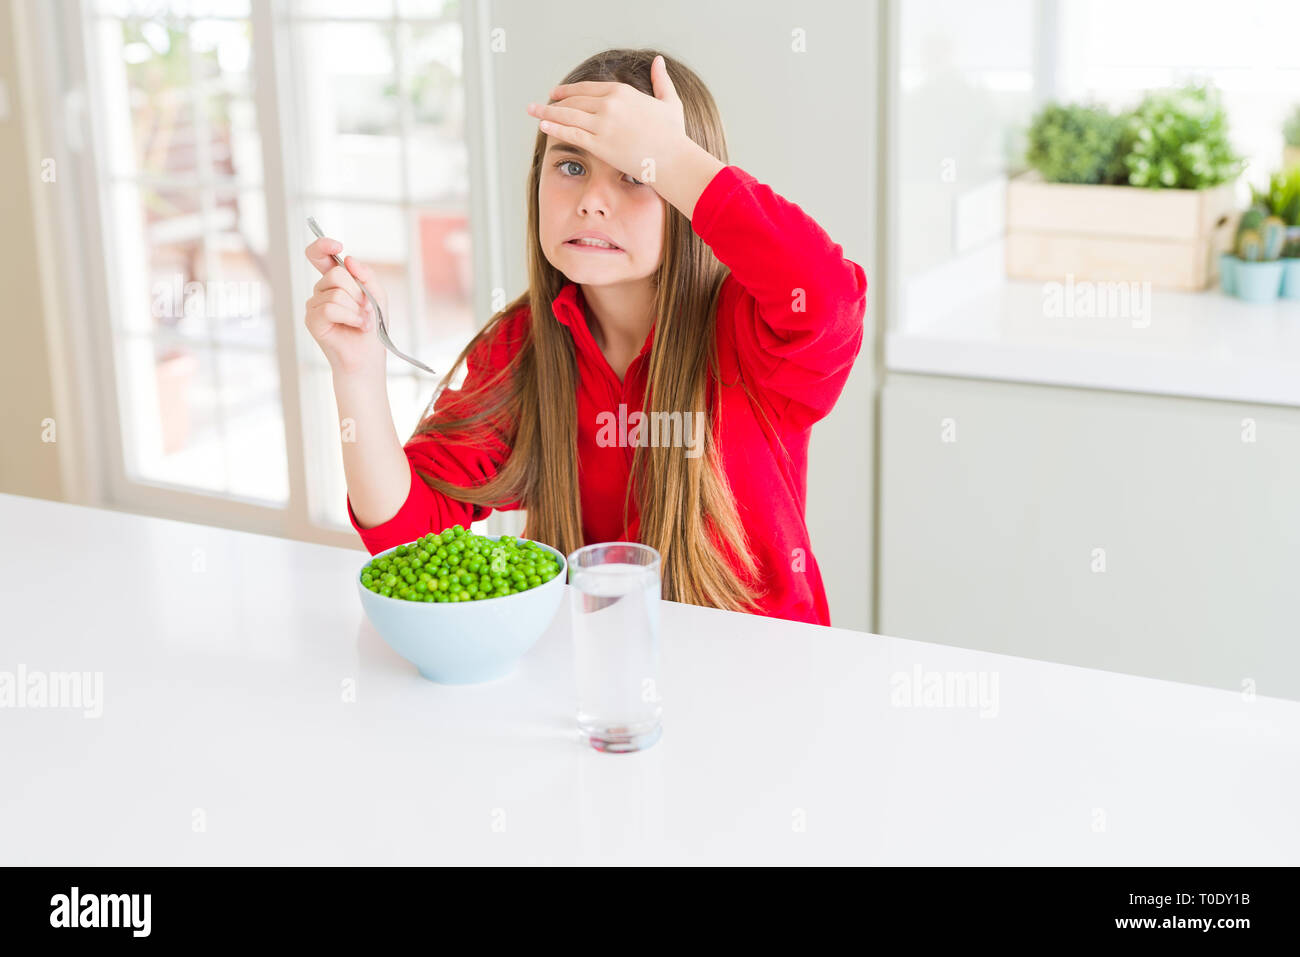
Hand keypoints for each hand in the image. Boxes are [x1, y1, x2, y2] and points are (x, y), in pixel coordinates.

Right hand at [304, 237, 387, 379]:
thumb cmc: (372, 327)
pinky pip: (331, 308)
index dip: (323, 246)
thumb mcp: (377, 296)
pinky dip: (350, 317)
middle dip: (357, 292)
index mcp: (334, 282)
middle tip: (366, 308)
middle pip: (336, 274)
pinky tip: (357, 326)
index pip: (319, 257)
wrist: (368, 357)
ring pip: (336, 293)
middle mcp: (321, 291)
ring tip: (363, 322)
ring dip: (357, 309)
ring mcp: (314, 305)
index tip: (337, 245)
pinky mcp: (312, 321)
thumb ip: (366, 275)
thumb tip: (348, 259)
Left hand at [526, 54, 691, 192]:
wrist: (673, 159)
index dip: (569, 91)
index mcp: (622, 92)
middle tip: (540, 105)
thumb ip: (661, 80)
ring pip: (568, 115)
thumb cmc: (673, 134)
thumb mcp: (669, 101)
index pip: (587, 89)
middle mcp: (609, 104)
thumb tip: (658, 60)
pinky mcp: (599, 144)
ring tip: (532, 112)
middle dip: (554, 102)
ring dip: (546, 113)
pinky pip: (570, 134)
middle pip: (574, 101)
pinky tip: (542, 126)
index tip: (556, 93)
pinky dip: (554, 129)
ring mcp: (603, 124)